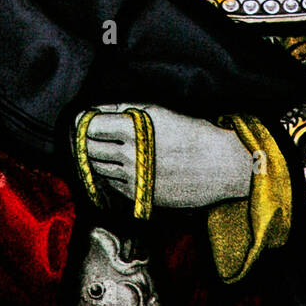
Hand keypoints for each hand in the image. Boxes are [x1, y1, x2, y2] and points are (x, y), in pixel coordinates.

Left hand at [80, 103, 252, 209]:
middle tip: (96, 133)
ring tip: (109, 148)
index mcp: (133, 130)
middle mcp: (129, 155)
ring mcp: (133, 178)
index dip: (85, 121)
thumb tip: (96, 110)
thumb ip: (124, 109)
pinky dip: (111, 173)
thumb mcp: (158, 111)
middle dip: (88, 139)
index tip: (85, 119)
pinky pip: (111, 184)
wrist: (219, 166)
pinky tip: (122, 165)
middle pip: (90, 148)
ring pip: (98, 168)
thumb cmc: (191, 132)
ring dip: (98, 157)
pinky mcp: (139, 196)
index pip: (91, 126)